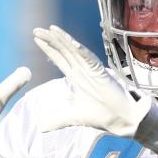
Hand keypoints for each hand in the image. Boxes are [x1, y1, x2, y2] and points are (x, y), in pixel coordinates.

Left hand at [33, 25, 149, 136]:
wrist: (121, 121)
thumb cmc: (101, 115)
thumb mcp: (73, 118)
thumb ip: (57, 120)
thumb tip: (40, 128)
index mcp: (76, 77)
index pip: (59, 58)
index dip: (48, 48)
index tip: (36, 38)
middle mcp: (83, 70)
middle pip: (64, 51)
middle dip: (51, 40)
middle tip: (36, 30)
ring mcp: (92, 71)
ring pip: (76, 51)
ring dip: (64, 40)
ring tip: (51, 30)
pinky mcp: (102, 74)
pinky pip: (91, 60)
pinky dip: (83, 52)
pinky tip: (73, 44)